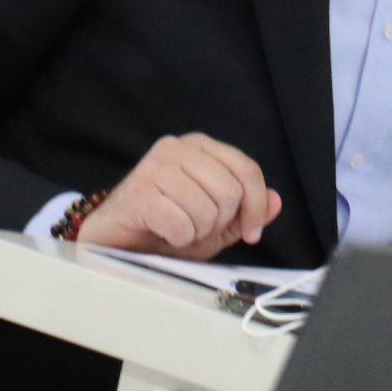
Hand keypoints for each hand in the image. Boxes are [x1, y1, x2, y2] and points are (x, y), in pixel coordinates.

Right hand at [76, 134, 282, 258]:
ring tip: (176, 229)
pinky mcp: (138, 191)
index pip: (247, 169)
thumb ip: (246, 211)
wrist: (116, 243)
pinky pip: (181, 224)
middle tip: (195, 228)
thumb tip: (276, 200)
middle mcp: (177, 147)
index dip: (256, 207)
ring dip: (195, 233)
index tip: (251, 232)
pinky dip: (177, 239)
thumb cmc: (164, 228)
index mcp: (199, 147)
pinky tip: (162, 234)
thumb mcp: (215, 223)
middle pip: (231, 192)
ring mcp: (155, 166)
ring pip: (207, 210)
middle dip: (218, 223)